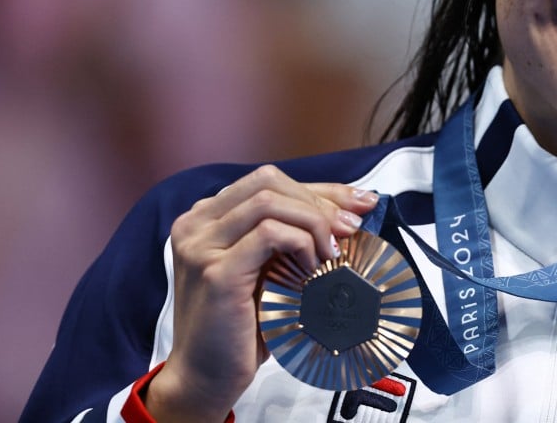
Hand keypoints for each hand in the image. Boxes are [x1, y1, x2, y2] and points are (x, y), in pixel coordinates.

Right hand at [143, 165, 378, 421]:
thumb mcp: (272, 266)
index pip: (269, 181)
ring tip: (332, 253)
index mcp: (207, 216)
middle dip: (318, 202)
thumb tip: (353, 207)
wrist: (207, 375)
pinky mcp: (215, 271)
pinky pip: (270, 234)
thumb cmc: (242, 324)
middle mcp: (197, 223)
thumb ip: (295, 233)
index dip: (320, 189)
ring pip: (269, 201)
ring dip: (313, 222)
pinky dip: (301, 243)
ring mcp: (201, 245)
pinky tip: (313, 268)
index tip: (359, 204)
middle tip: (350, 229)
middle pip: (268, 181)